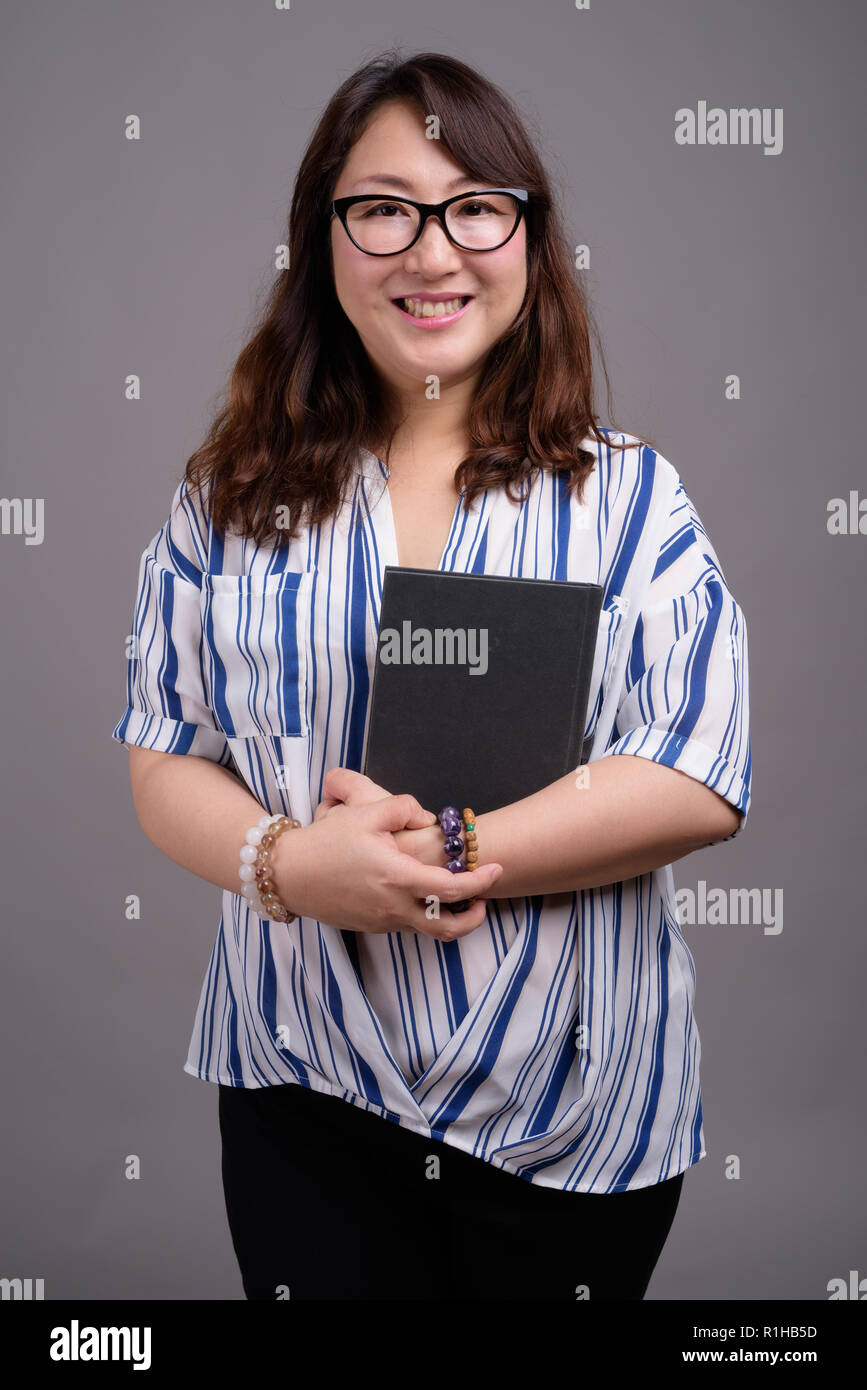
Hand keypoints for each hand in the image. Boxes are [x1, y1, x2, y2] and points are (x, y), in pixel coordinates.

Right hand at [275, 769, 502, 938]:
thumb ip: (403, 807)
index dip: (481, 881)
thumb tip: (428, 818)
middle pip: (448, 928)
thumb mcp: (365, 813)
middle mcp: (393, 907)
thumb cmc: (325, 841)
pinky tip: (419, 894)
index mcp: (397, 878)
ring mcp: (381, 921)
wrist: (286, 873)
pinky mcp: (369, 926)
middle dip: (474, 917)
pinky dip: (421, 913)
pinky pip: (405, 924)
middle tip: (483, 900)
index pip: (453, 889)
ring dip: (448, 917)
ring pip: (427, 929)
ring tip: (456, 897)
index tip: (496, 868)